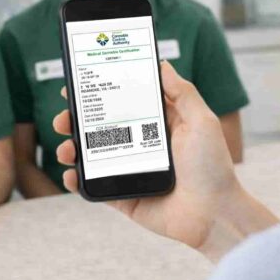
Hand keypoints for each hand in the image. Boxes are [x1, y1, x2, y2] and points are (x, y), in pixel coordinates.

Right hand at [54, 61, 242, 250]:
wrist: (215, 215)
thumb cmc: (214, 167)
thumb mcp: (202, 122)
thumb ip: (182, 93)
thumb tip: (162, 64)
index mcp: (157, 124)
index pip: (122, 101)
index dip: (100, 91)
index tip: (79, 83)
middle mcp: (140, 145)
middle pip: (100, 126)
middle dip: (76, 119)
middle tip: (64, 117)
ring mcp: (129, 170)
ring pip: (91, 154)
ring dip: (71, 148)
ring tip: (66, 148)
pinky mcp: (123, 196)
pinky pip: (93, 186)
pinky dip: (76, 180)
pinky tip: (71, 174)